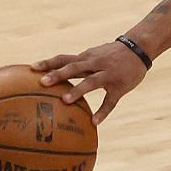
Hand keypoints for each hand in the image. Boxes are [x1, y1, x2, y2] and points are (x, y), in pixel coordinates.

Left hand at [31, 41, 147, 122]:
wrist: (139, 48)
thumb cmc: (112, 55)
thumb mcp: (95, 55)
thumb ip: (78, 64)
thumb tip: (56, 73)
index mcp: (86, 57)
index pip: (64, 58)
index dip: (48, 63)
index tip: (31, 68)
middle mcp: (95, 63)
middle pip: (74, 67)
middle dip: (58, 74)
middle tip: (42, 82)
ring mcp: (108, 74)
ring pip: (91, 82)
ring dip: (78, 90)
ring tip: (65, 101)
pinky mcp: (120, 86)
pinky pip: (110, 100)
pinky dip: (103, 111)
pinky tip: (94, 122)